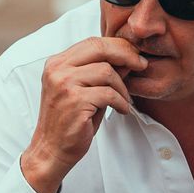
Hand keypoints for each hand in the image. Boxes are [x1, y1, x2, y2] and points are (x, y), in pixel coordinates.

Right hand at [20, 37, 145, 192]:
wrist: (52, 150)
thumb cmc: (69, 121)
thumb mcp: (83, 90)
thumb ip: (100, 72)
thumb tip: (128, 57)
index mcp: (57, 63)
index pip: (92, 42)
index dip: (118, 46)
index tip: (134, 56)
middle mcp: (57, 70)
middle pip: (100, 48)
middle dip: (126, 55)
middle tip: (141, 65)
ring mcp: (64, 84)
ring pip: (107, 71)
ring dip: (122, 87)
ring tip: (124, 100)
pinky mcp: (75, 101)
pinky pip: (108, 94)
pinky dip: (120, 102)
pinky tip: (121, 110)